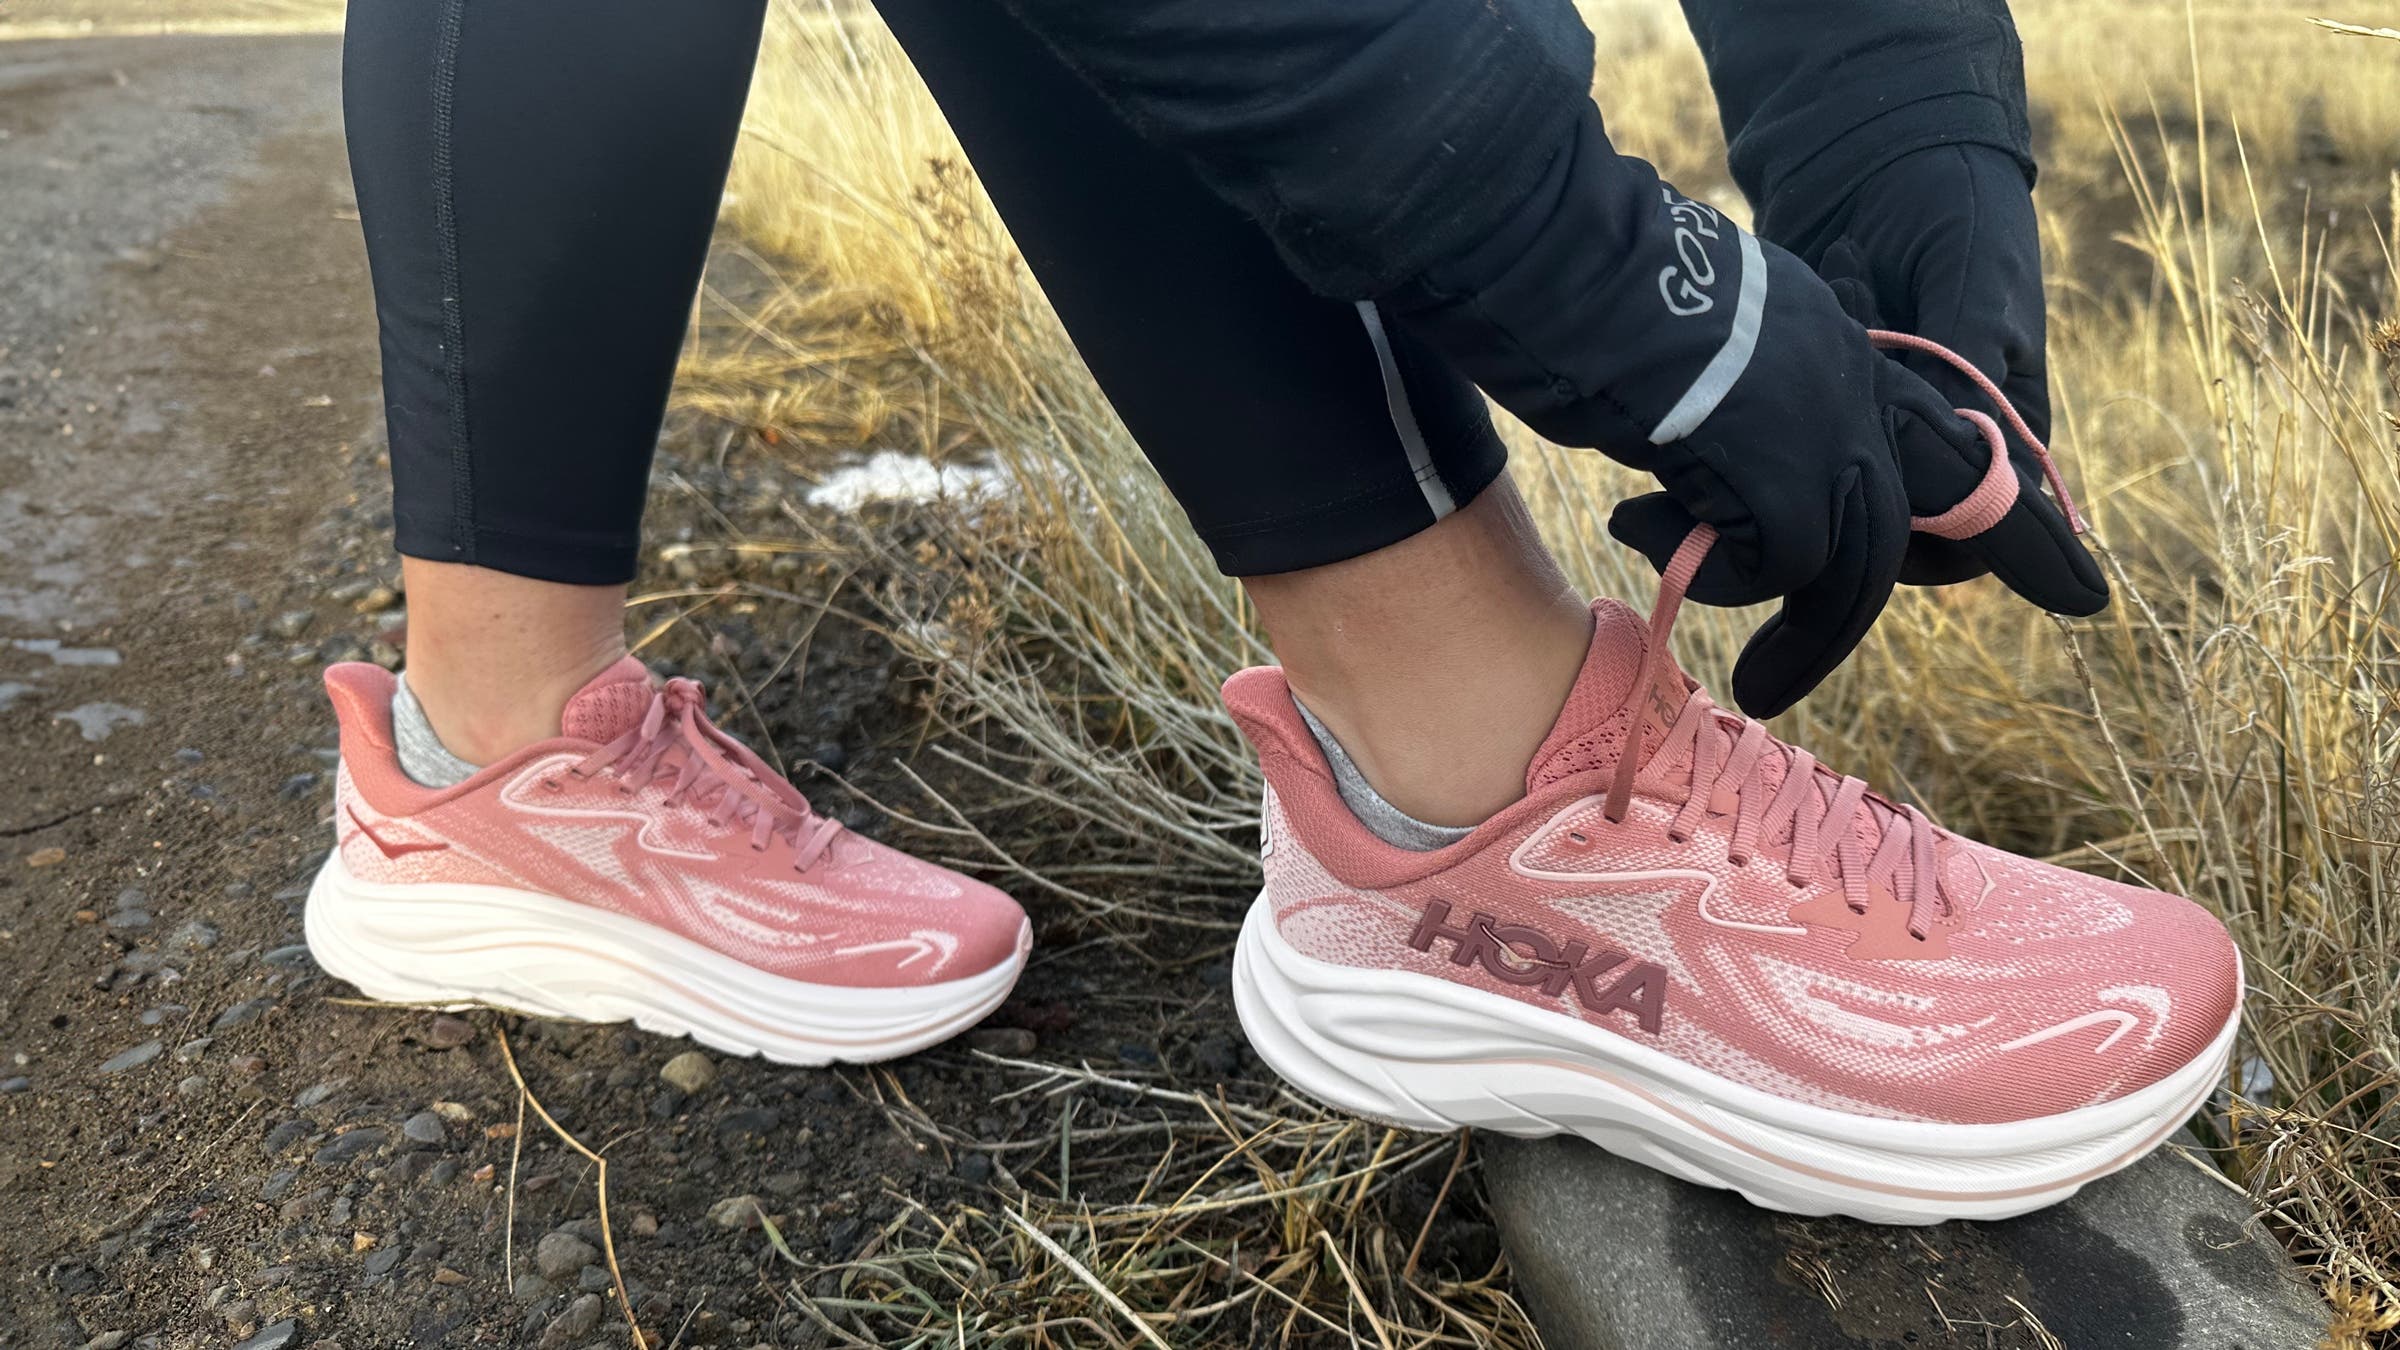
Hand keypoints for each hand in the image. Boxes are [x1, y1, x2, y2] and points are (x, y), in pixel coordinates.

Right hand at [1380, 113, 2051, 716]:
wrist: (1568, 268)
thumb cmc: (1589, 293)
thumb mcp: (1695, 341)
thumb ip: (1740, 395)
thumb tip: (1724, 474)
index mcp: (1830, 341)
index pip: (1932, 433)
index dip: (1996, 506)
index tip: (2071, 573)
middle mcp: (1847, 381)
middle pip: (1913, 509)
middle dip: (1968, 581)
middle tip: (1933, 625)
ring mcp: (1826, 428)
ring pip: (1853, 564)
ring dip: (1807, 639)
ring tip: (1761, 685)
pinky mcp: (1788, 477)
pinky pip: (1773, 570)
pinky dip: (1708, 577)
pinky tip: (1631, 529)